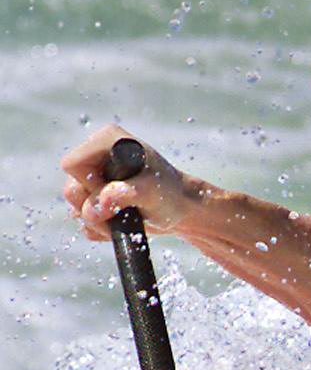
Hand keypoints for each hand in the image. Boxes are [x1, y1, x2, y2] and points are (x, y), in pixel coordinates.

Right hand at [60, 124, 203, 240]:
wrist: (181, 210)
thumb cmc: (171, 195)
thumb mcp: (153, 192)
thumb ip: (126, 194)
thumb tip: (100, 202)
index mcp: (107, 141)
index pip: (72, 164)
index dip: (89, 184)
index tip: (115, 193)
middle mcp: (96, 156)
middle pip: (70, 188)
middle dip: (94, 208)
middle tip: (122, 214)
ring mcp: (93, 177)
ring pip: (75, 207)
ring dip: (98, 222)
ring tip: (128, 221)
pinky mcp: (94, 197)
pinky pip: (82, 220)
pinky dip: (100, 228)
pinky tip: (123, 225)